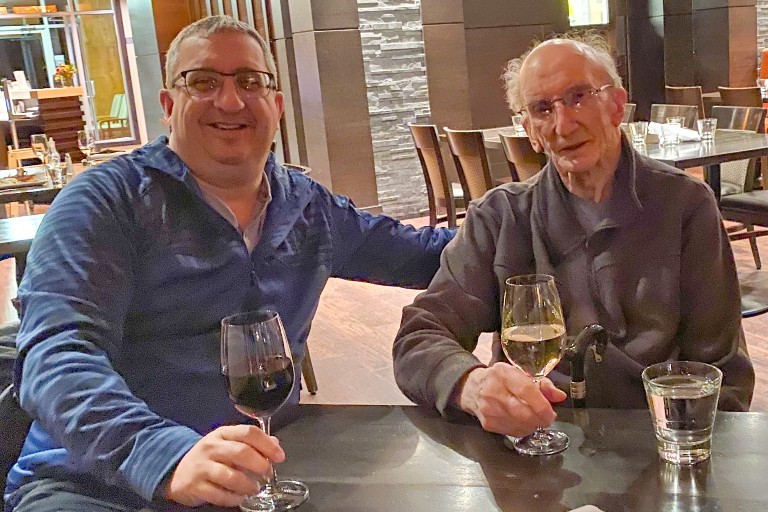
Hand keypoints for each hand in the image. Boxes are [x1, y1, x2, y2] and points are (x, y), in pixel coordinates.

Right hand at [163, 424, 285, 507]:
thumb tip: (275, 445)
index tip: (279, 456)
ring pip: (231, 476)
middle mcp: (212, 447)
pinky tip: (240, 498)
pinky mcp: (195, 486)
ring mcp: (202, 466)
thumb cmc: (210, 457)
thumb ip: (252, 443)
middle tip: (268, 473)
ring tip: (254, 488)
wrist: (176, 469)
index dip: (267, 444)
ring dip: (248, 485)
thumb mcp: (229, 443)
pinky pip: (219, 494)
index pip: (248, 432)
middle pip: (241, 452)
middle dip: (260, 465)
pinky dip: (234, 498)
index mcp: (223, 433)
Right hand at [455, 362, 566, 436]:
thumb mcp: (519, 374)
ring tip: (536, 419)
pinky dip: (523, 430)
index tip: (551, 412)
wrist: (472, 389)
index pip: (526, 391)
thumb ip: (542, 384)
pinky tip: (523, 422)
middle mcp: (494, 391)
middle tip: (547, 418)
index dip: (542, 405)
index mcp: (504, 374)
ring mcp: (489, 410)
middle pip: (523, 412)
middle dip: (540, 419)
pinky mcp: (488, 424)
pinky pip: (513, 432)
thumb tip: (560, 396)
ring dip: (533, 425)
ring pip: (519, 425)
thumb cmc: (500, 379)